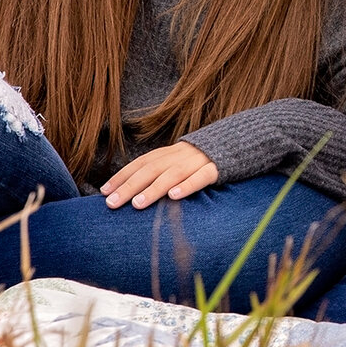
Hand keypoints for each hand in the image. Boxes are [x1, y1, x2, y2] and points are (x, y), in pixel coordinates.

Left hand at [103, 142, 220, 208]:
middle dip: (129, 186)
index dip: (122, 175)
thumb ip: (163, 171)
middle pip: (151, 169)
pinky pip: (201, 177)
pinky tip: (174, 196)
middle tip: (111, 203)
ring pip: (172, 174)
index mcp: (170, 153)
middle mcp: (180, 155)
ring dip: (153, 189)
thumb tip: (135, 190)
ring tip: (137, 204)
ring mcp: (198, 161)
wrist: (242, 142)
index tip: (104, 191)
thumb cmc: (206, 160)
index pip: (141, 163)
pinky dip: (187, 186)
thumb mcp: (182, 161)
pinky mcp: (217, 169)